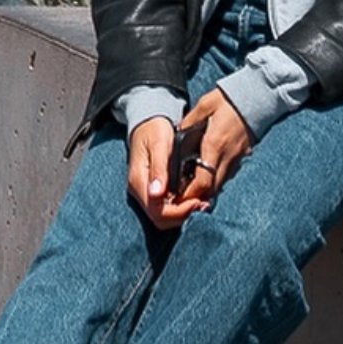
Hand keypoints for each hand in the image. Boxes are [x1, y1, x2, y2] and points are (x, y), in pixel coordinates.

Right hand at [126, 116, 206, 230]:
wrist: (147, 124)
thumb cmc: (154, 130)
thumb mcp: (160, 144)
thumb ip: (159, 168)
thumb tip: (156, 194)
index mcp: (139, 181)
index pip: (157, 211)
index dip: (179, 212)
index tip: (197, 201)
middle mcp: (140, 191)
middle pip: (160, 219)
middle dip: (182, 216)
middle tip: (203, 204)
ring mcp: (146, 192)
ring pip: (163, 217)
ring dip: (183, 214)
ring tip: (201, 202)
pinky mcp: (153, 191)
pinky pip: (165, 208)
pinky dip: (180, 208)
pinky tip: (194, 198)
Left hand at [175, 88, 253, 204]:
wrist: (259, 96)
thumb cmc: (229, 99)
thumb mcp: (204, 105)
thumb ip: (189, 122)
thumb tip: (176, 134)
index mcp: (214, 144)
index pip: (203, 181)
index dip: (190, 194)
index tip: (178, 198)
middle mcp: (227, 156)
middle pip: (212, 189)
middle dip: (197, 197)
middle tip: (182, 199)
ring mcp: (237, 158)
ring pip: (221, 185)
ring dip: (206, 190)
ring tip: (191, 190)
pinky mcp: (243, 156)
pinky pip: (227, 175)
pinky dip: (216, 181)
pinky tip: (206, 176)